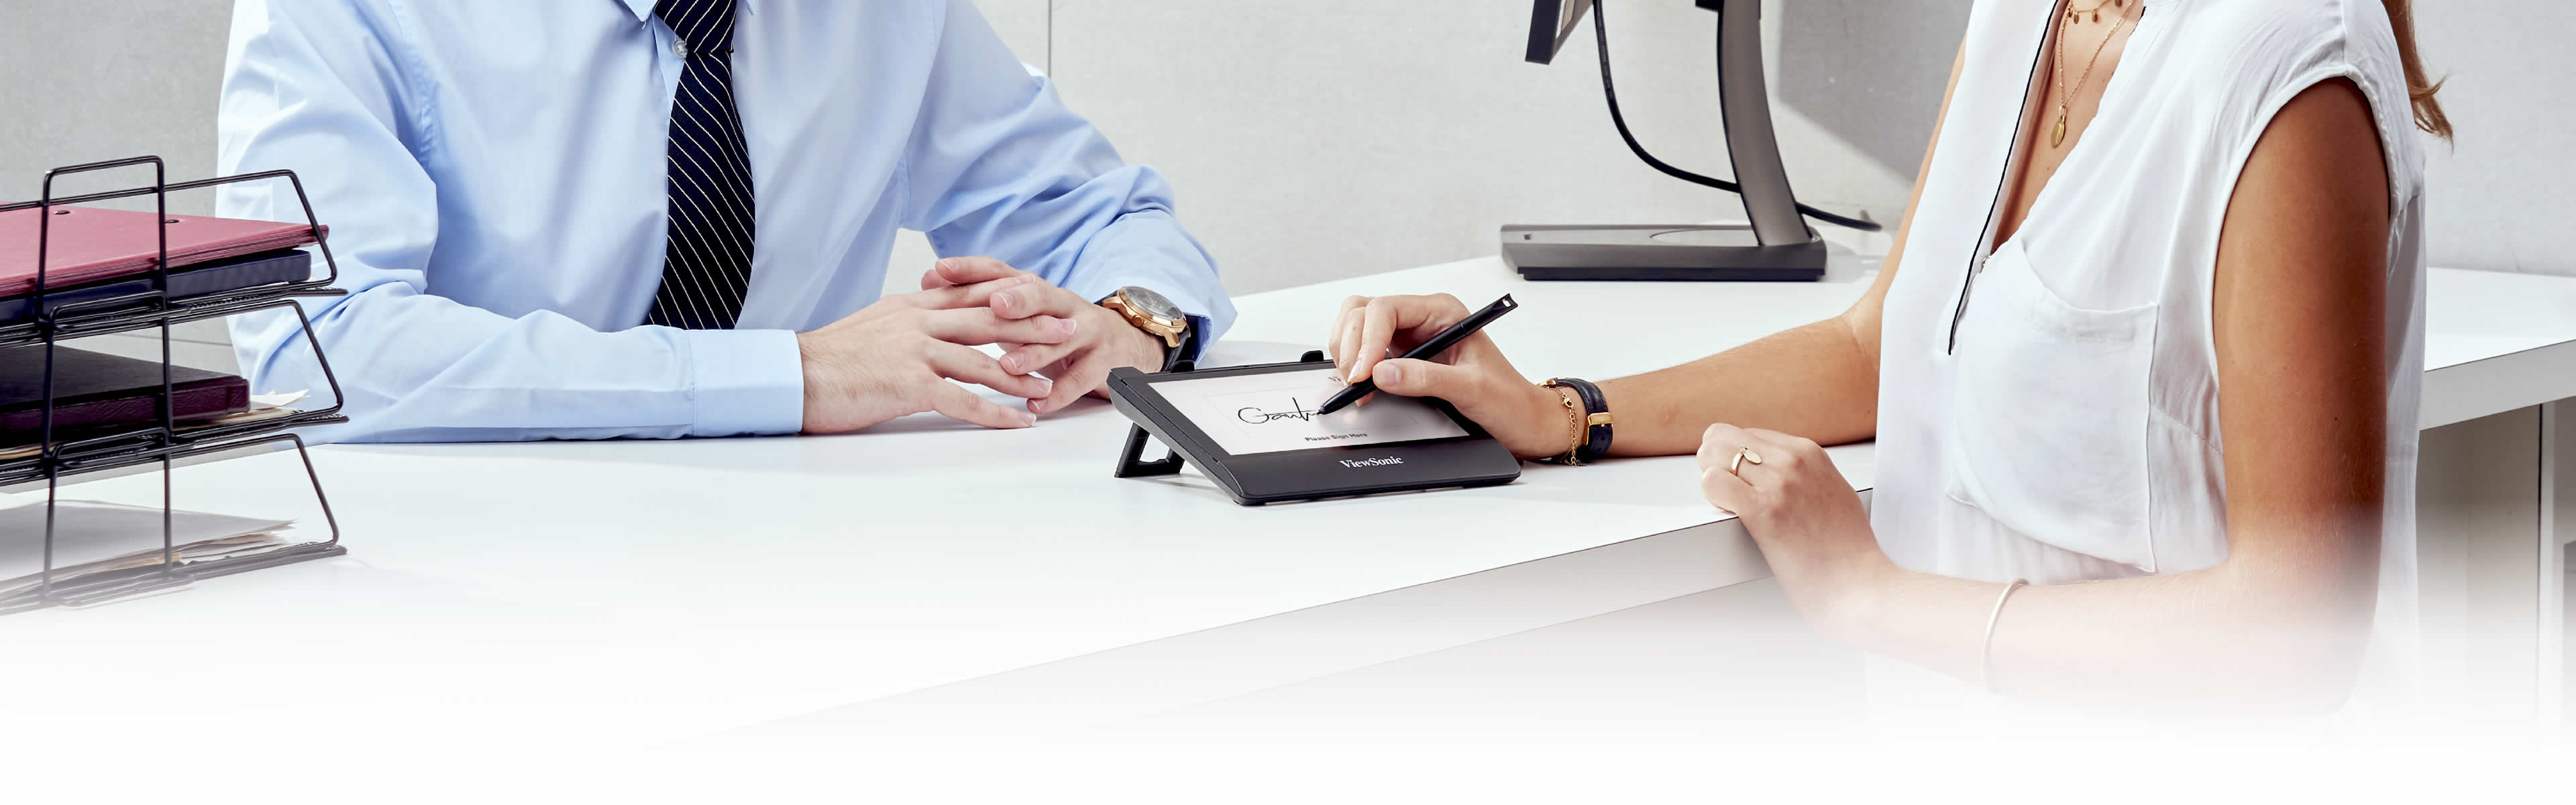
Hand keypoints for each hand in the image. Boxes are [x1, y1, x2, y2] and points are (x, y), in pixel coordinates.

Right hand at [794, 275, 1080, 432]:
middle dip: (1032, 324)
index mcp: (908, 306)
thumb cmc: (825, 360)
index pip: (969, 295)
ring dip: (1022, 374)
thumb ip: (903, 325)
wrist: (791, 376)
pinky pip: (963, 399)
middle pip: (987, 318)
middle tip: (1067, 328)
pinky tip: (1018, 421)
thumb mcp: (869, 328)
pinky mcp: (908, 383)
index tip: (1040, 298)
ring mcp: (913, 350)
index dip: (1008, 297)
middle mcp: (916, 322)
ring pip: (982, 359)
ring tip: (1051, 385)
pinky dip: (995, 412)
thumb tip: (925, 331)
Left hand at [917, 257, 1171, 413]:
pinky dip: (1058, 393)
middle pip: (1041, 296)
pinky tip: (1037, 403)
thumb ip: (979, 296)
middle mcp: (1062, 304)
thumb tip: (931, 278)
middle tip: (994, 304)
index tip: (941, 269)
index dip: (972, 269)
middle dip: (1018, 299)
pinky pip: (1080, 379)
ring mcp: (1085, 332)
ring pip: (1060, 339)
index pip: (1002, 271)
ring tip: (1009, 366)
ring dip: (1034, 352)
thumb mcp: (1020, 310)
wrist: (1120, 345)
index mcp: (1035, 289)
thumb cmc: (1056, 328)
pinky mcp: (1102, 362)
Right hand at [1326, 293, 1566, 458]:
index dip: (1367, 340)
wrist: (1524, 421)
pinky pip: (1364, 350)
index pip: (1386, 309)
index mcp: (1443, 312)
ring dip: (1347, 352)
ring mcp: (1410, 338)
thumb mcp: (1471, 388)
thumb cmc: (1509, 400)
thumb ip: (1426, 378)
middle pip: (1363, 312)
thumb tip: (1382, 373)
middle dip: (1351, 345)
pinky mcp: (1403, 359)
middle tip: (1355, 382)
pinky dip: (1353, 364)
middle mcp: (1424, 319)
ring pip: (1357, 326)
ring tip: (1356, 384)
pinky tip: (1361, 386)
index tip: (1363, 374)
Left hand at [1695, 424, 1893, 638]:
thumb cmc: (1848, 549)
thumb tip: (1775, 469)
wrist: (1860, 583)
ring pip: (1712, 455)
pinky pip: (1713, 482)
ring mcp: (1779, 484)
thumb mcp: (1834, 492)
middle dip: (1714, 462)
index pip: (1747, 434)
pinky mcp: (1763, 511)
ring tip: (1727, 504)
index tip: (1742, 482)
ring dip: (1711, 480)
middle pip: (1723, 436)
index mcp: (1810, 453)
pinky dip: (1711, 497)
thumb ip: (1806, 474)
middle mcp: (1794, 461)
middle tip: (1724, 490)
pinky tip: (1728, 513)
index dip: (1735, 458)